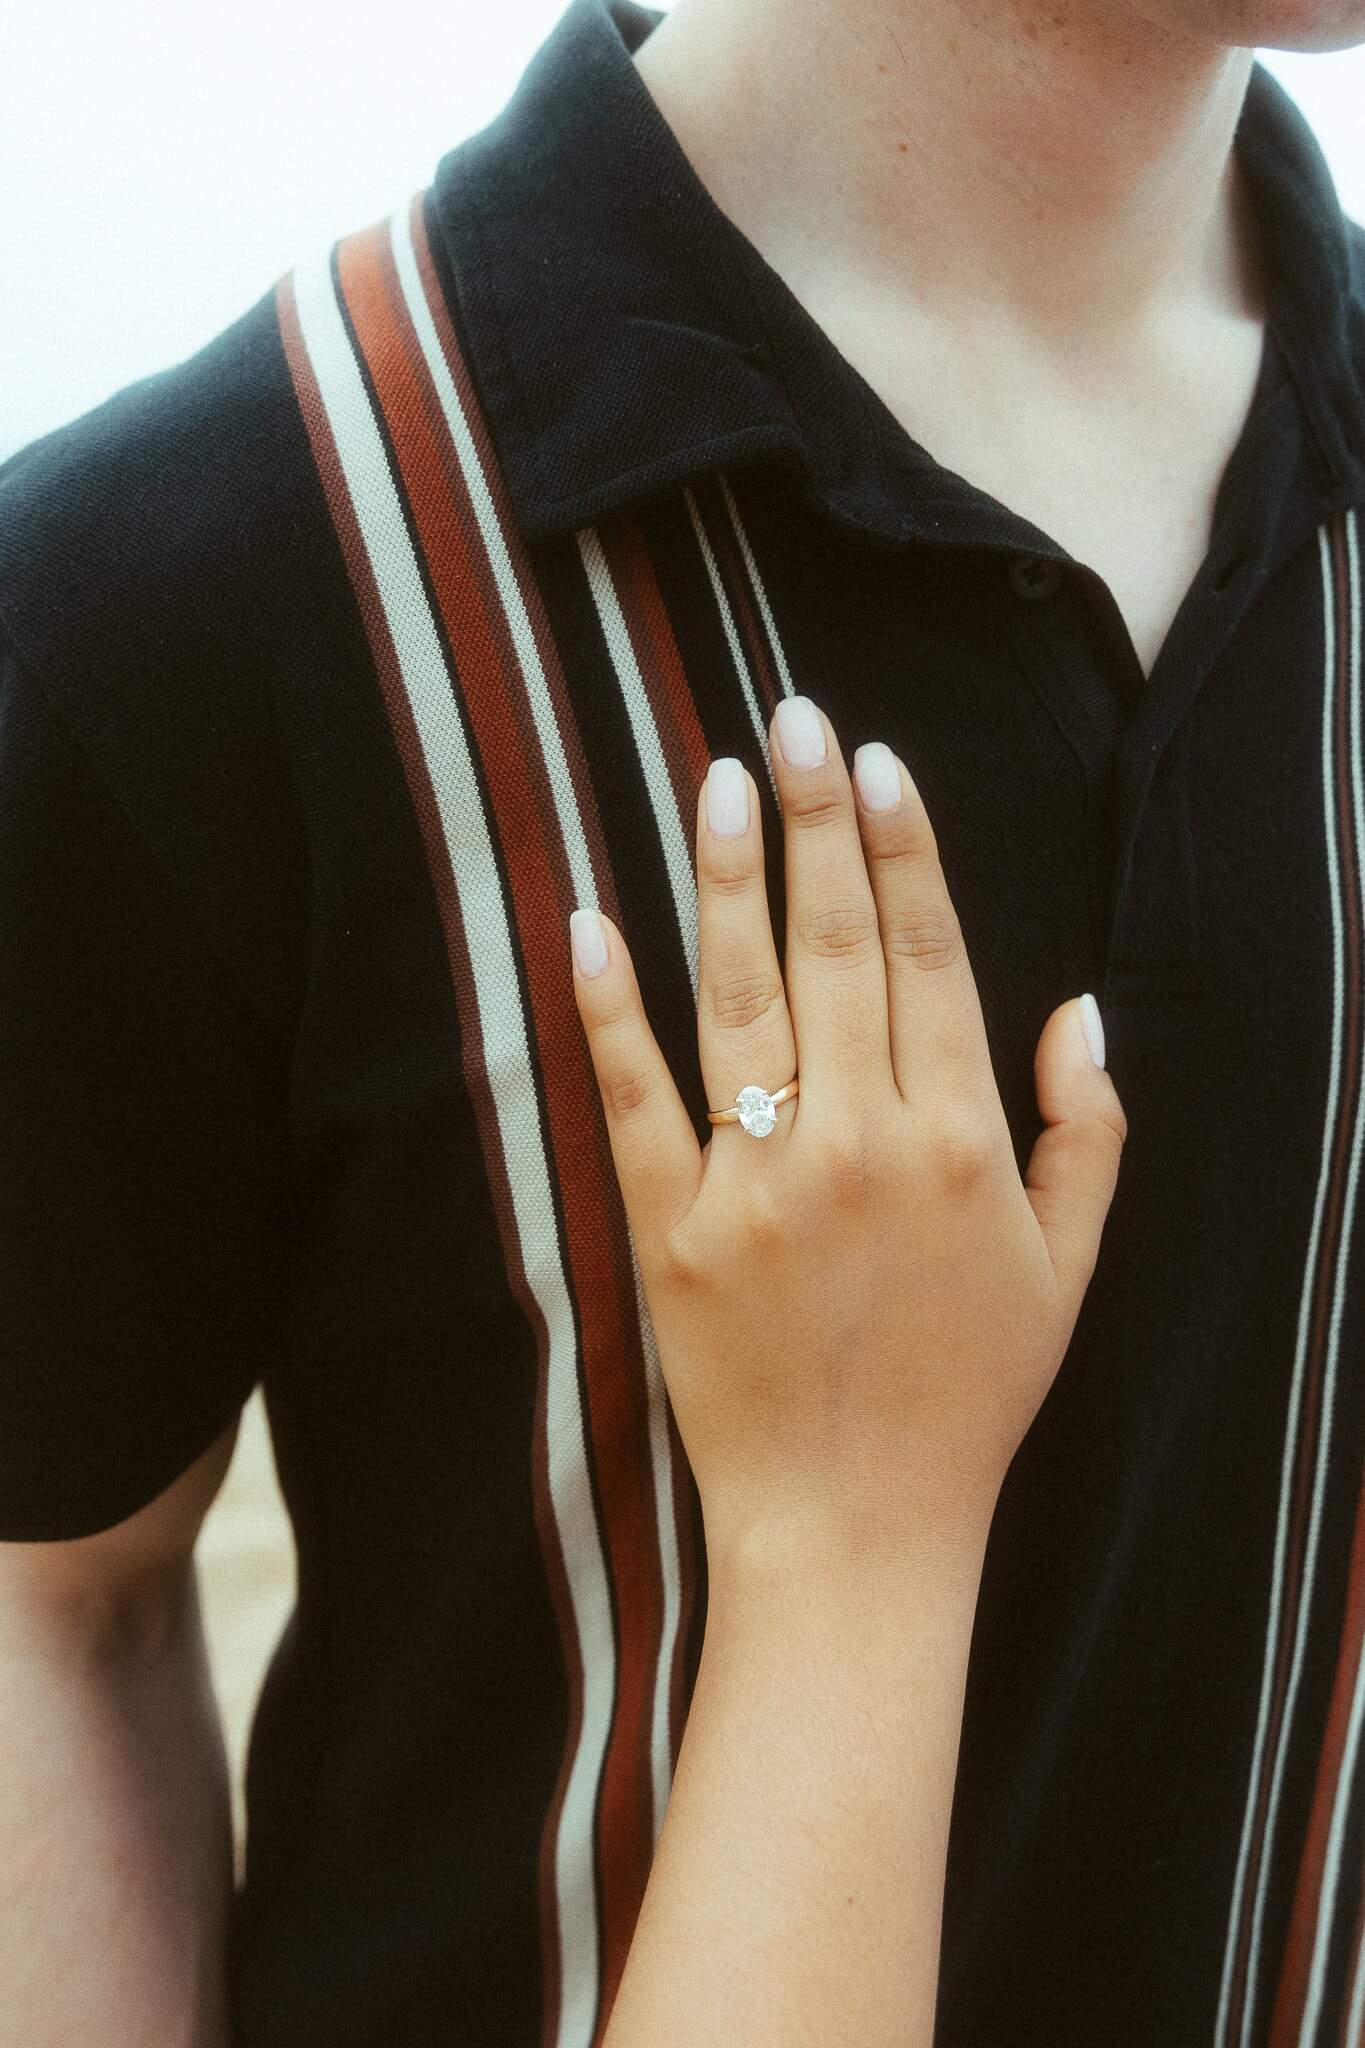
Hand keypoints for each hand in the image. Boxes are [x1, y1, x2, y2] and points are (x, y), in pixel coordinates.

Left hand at [569, 695, 1126, 1569]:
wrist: (860, 1528)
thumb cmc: (973, 1398)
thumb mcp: (1068, 1269)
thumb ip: (1085, 1134)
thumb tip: (1077, 1009)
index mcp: (959, 1138)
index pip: (932, 955)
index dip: (906, 848)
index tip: (880, 763)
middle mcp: (861, 1140)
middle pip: (838, 945)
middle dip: (817, 819)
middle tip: (796, 716)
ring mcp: (761, 1184)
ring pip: (742, 995)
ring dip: (727, 877)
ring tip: (718, 778)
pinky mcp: (674, 1233)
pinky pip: (637, 1101)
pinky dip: (608, 1011)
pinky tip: (589, 921)